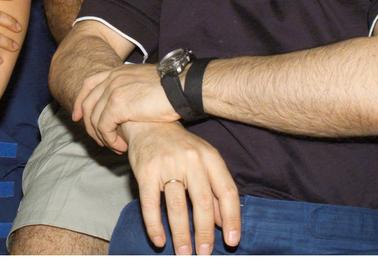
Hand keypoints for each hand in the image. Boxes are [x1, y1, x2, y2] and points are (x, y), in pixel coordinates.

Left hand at [74, 63, 177, 151]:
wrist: (183, 87)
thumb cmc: (173, 88)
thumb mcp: (146, 83)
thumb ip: (132, 89)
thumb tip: (128, 104)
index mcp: (118, 71)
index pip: (89, 84)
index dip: (80, 101)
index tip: (78, 117)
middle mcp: (112, 78)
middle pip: (87, 102)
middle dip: (88, 125)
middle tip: (98, 141)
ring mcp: (113, 90)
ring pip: (94, 118)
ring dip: (102, 137)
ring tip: (116, 147)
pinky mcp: (117, 104)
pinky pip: (103, 127)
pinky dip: (110, 140)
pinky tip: (122, 146)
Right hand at [123, 121, 239, 255]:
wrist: (147, 123)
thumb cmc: (179, 147)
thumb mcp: (203, 162)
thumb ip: (215, 190)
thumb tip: (223, 223)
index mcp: (210, 157)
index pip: (226, 191)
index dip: (232, 218)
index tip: (232, 241)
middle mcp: (191, 159)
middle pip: (202, 201)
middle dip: (205, 232)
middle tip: (205, 253)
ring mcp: (167, 164)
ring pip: (177, 205)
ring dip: (181, 233)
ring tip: (184, 253)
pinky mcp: (145, 170)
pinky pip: (150, 203)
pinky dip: (154, 225)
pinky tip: (159, 240)